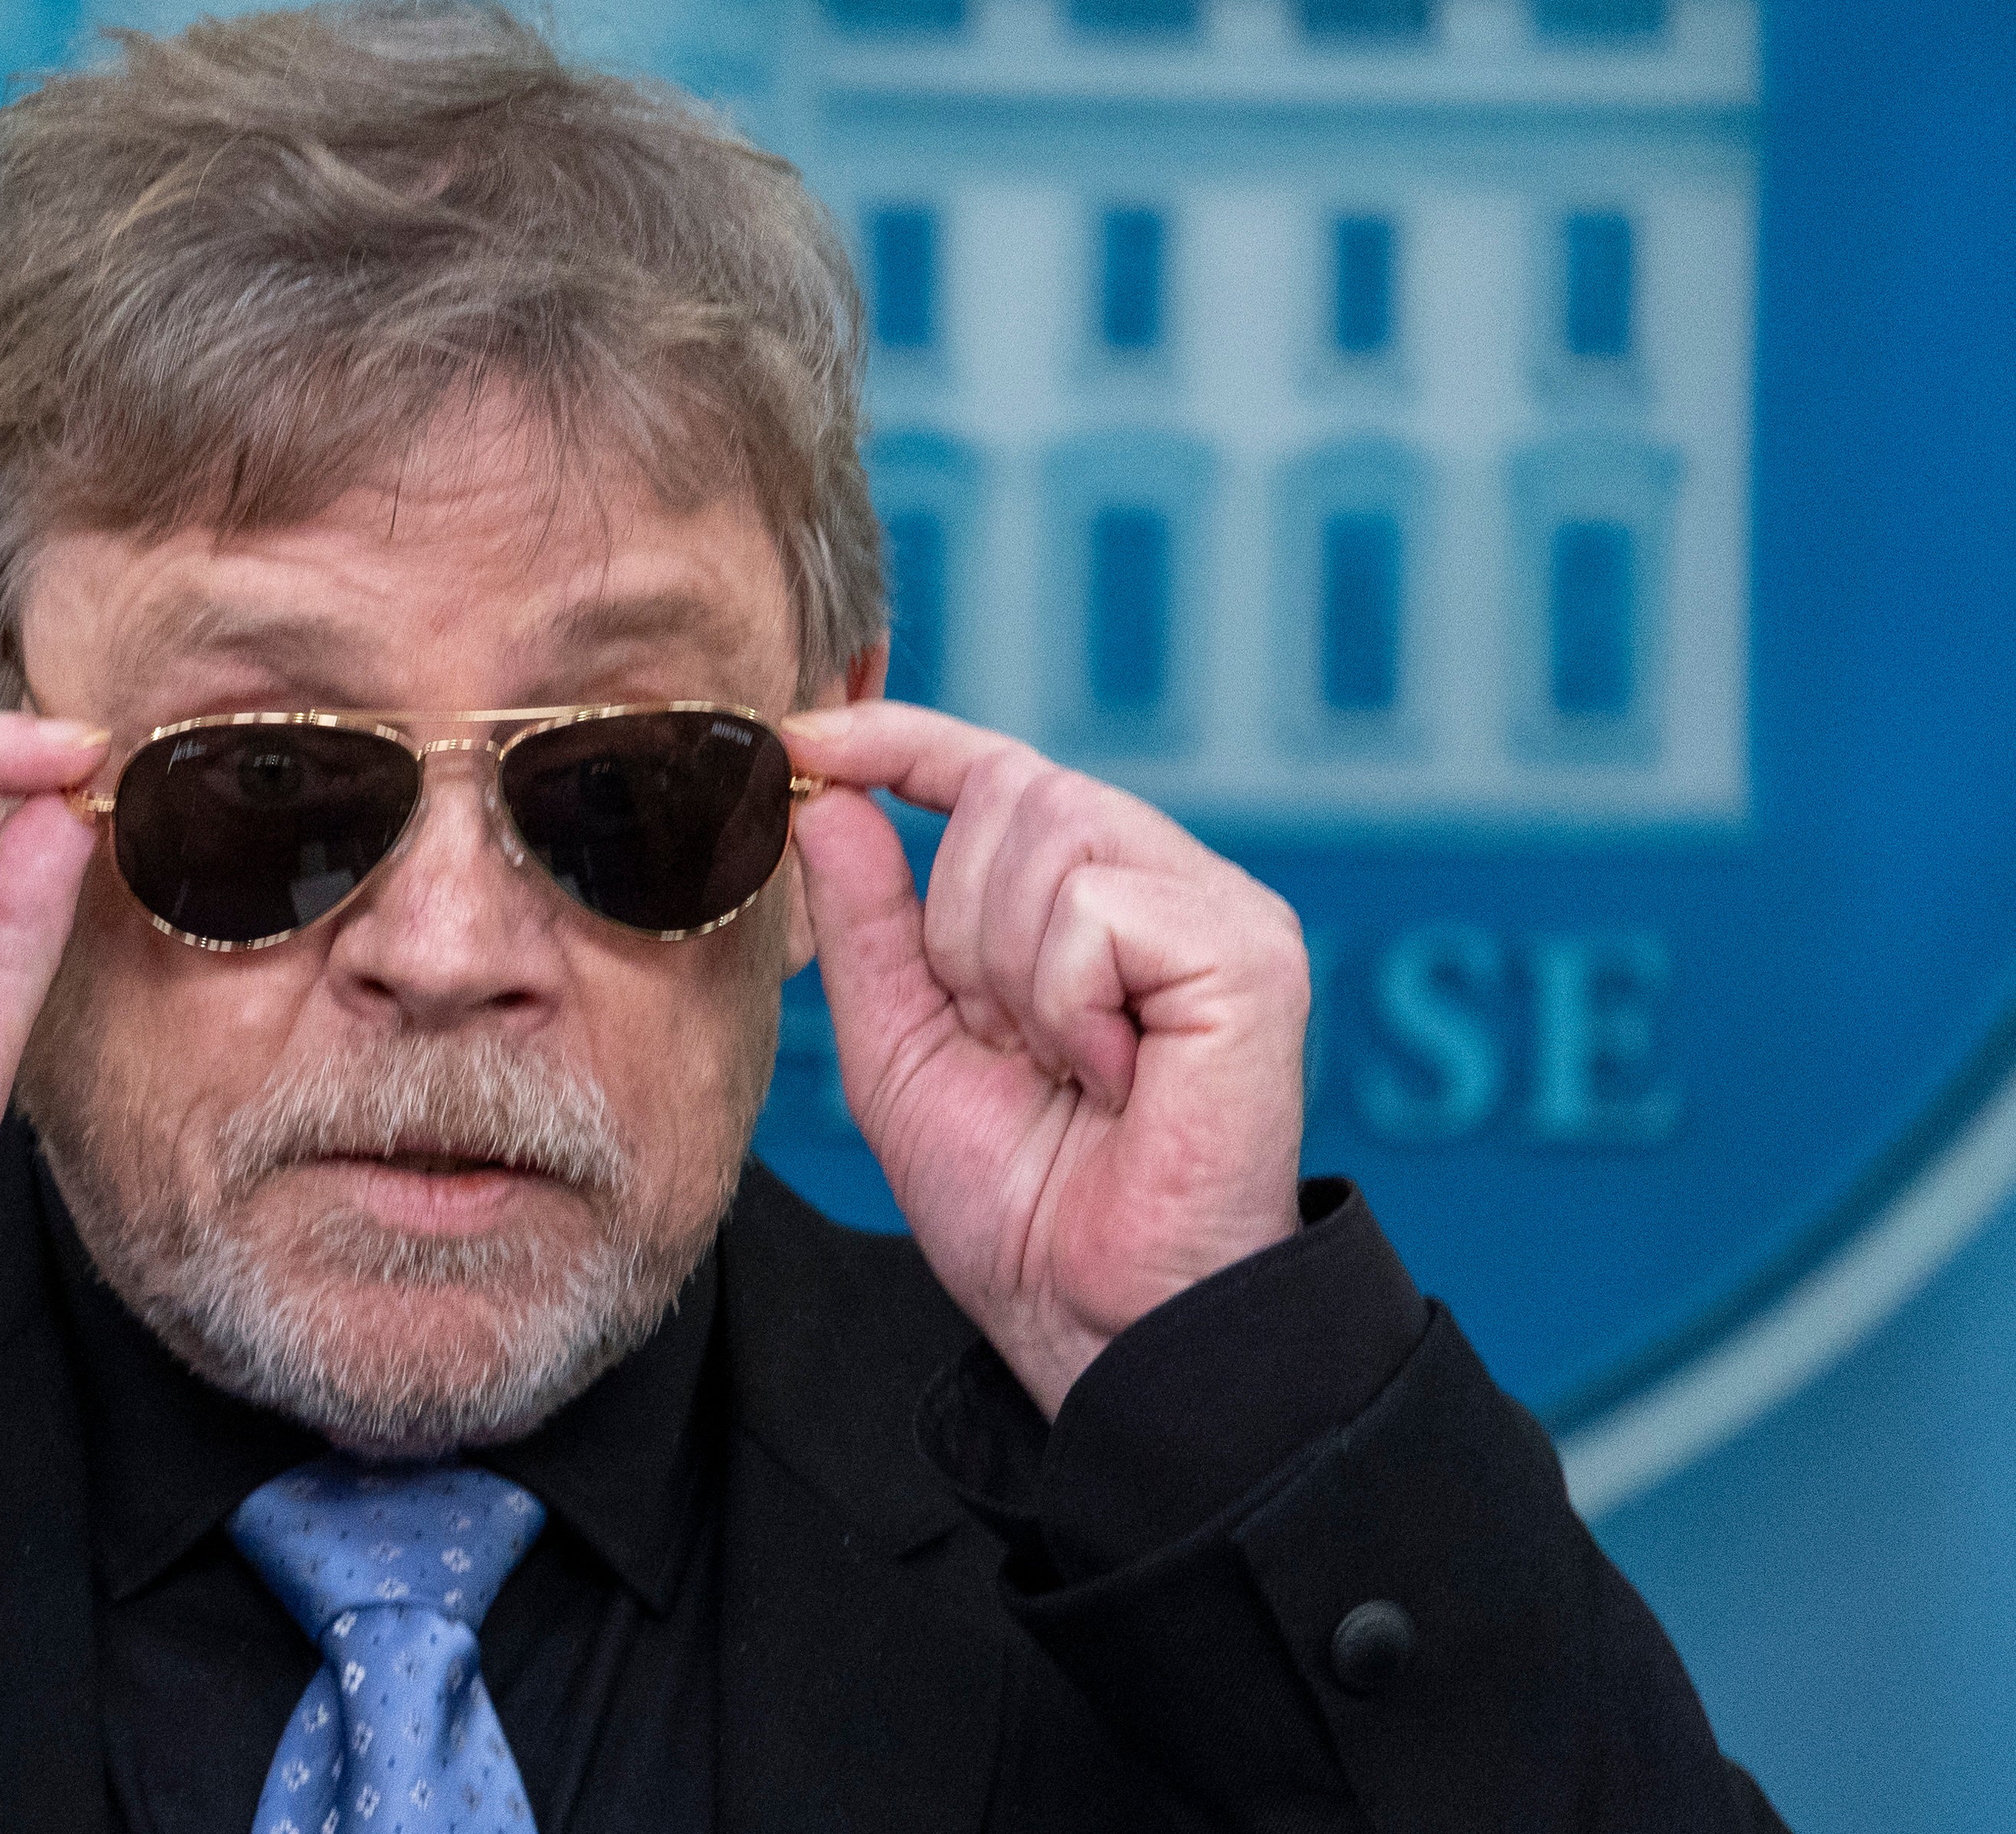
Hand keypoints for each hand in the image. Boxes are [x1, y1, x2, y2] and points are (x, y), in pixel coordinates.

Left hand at [782, 702, 1307, 1417]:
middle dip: (959, 927)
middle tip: (1010, 1045)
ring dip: (1008, 970)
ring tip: (1065, 1067)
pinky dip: (1063, 1000)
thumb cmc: (1018, 1203)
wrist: (1094, 1318)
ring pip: (1049, 833)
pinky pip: (1093, 908)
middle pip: (1015, 789)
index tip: (803, 737)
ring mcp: (1223, 909)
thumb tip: (823, 794)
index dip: (901, 740)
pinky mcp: (1252, 950)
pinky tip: (1110, 1076)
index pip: (997, 769)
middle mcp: (1171, 883)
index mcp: (1098, 899)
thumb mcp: (900, 1045)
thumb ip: (866, 921)